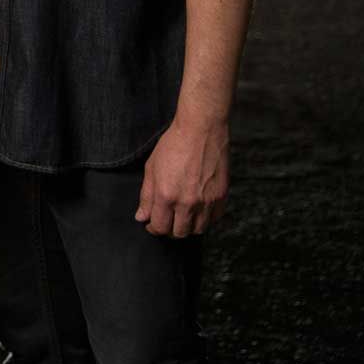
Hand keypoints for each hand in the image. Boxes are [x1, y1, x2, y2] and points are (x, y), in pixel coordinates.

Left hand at [136, 113, 229, 236]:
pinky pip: (214, 219)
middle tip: (166, 220)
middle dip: (170, 230)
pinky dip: (205, 219)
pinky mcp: (221, 196)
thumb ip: (146, 195)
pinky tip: (197, 210)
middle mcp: (188, 203)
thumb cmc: (173, 146)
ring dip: (188, 226)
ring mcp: (207, 201)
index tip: (151, 224)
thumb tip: (142, 217)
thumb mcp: (151, 168)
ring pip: (198, 229)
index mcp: (167, 195)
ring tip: (181, 216)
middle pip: (179, 233)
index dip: (153, 228)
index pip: (160, 227)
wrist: (201, 130)